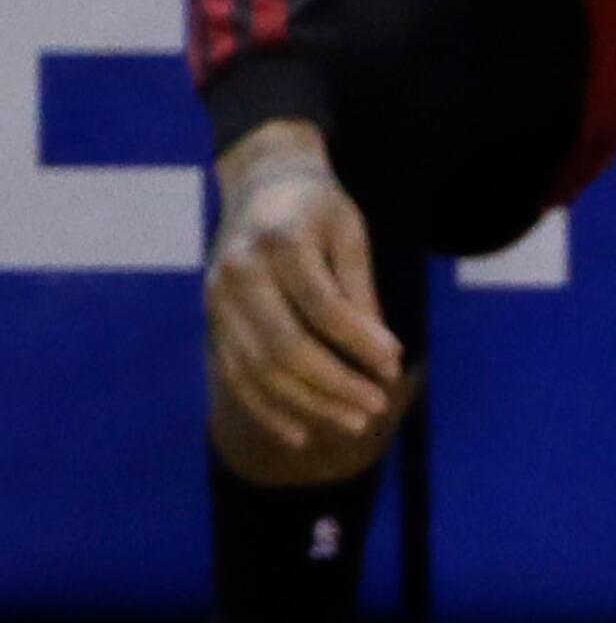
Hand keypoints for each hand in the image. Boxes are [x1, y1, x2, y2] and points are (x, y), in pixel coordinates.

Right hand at [207, 123, 404, 453]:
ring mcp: (219, 299)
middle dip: (334, 384)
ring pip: (260, 369)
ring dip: (308, 405)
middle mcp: (240, 271)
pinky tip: (302, 434)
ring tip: (355, 424)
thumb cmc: (317, 211)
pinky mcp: (213, 321)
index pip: (323, 306)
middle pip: (286, 345)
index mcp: (279, 242)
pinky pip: (236, 376)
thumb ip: (361, 291)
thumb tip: (383, 356)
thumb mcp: (350, 232)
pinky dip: (269, 410)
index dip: (360, 342)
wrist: (261, 187)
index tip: (395, 366)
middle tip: (377, 407)